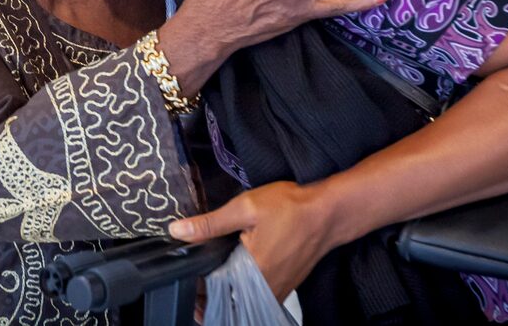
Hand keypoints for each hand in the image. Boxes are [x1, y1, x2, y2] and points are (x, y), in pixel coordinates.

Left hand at [168, 181, 332, 300]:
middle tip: (201, 268)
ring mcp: (277, 289)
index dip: (197, 285)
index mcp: (251, 274)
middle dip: (211, 288)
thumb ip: (210, 224)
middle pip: (228, 299)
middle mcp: (265, 289)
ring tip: (218, 265)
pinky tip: (241, 263)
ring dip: (228, 286)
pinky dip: (245, 282)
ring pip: (243, 297)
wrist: (328, 212)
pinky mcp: (285, 285)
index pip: (213, 294)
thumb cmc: (291, 208)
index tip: (189, 272)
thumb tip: (179, 231)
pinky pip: (258, 291)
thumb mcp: (245, 208)